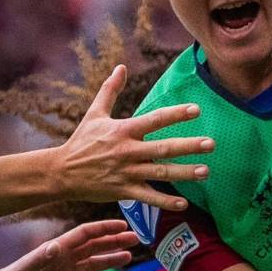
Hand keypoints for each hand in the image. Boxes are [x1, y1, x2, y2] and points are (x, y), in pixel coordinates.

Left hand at [0, 220, 137, 270]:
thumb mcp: (25, 270)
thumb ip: (41, 258)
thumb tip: (58, 246)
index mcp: (58, 250)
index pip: (86, 234)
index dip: (105, 228)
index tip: (124, 225)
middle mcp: (62, 259)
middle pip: (93, 247)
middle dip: (114, 241)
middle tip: (136, 238)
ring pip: (90, 265)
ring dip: (109, 260)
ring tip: (129, 257)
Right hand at [55, 65, 213, 210]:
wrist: (60, 173)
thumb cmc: (81, 141)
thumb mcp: (94, 114)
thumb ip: (110, 90)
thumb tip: (121, 66)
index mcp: (123, 130)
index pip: (154, 120)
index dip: (175, 114)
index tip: (196, 109)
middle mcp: (127, 151)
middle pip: (163, 148)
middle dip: (188, 146)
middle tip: (211, 144)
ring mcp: (126, 172)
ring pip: (160, 173)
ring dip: (184, 173)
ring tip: (205, 171)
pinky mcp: (123, 191)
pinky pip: (148, 197)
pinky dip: (165, 202)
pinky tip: (184, 204)